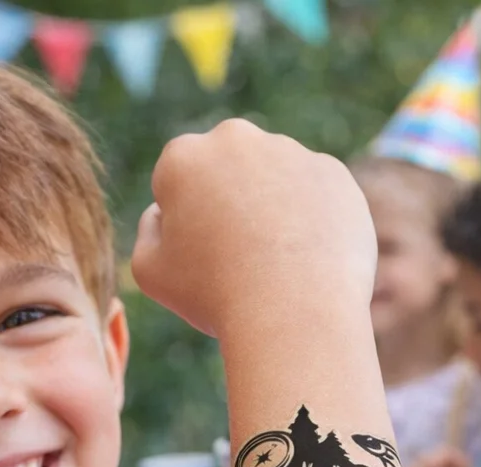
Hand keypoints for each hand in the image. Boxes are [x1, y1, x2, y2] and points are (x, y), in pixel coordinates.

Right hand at [130, 119, 376, 338]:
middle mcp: (236, 139)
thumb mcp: (150, 272)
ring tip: (273, 266)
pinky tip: (304, 260)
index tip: (196, 257)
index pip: (174, 183)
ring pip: (270, 180)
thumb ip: (148, 230)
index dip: (181, 224)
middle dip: (224, 202)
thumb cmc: (213, 295)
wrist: (295, 313)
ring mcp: (290, 151)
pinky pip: (311, 195)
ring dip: (267, 210)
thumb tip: (163, 209)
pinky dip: (307, 221)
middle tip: (234, 259)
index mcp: (183, 157)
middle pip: (223, 171)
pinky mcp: (333, 173)